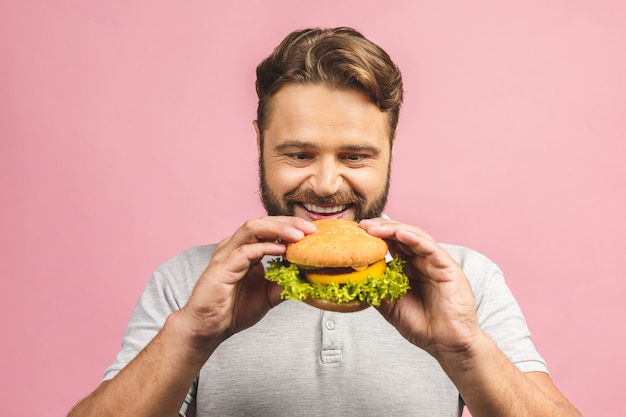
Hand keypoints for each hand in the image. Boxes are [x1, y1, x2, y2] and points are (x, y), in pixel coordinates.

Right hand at [178, 216, 316, 349]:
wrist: (208, 328)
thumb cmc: (234, 310)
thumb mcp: (268, 295)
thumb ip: (285, 283)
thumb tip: (308, 278)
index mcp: (246, 248)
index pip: (271, 228)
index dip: (292, 226)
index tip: (314, 232)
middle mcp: (235, 246)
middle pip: (263, 222)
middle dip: (289, 222)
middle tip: (311, 229)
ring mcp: (227, 254)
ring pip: (253, 228)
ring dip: (278, 229)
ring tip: (299, 234)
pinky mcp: (222, 267)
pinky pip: (245, 251)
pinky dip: (265, 247)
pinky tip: (282, 250)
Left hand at [359, 218, 482, 357]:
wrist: (445, 344)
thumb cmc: (422, 326)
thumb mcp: (390, 306)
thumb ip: (376, 289)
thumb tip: (353, 279)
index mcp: (410, 268)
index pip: (391, 244)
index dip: (375, 237)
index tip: (356, 234)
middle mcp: (423, 261)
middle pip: (402, 236)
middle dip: (381, 229)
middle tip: (363, 226)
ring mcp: (436, 263)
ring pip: (415, 237)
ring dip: (395, 230)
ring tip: (376, 228)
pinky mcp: (448, 268)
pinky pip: (431, 248)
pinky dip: (415, 239)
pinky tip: (401, 234)